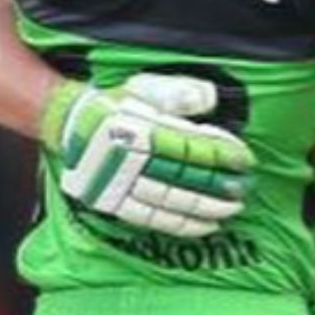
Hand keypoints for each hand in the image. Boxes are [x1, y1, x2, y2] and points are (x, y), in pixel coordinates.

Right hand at [39, 74, 254, 237]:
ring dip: (205, 207)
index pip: (189, 143)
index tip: (245, 157)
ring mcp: (120, 183)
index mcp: (139, 126)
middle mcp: (130, 157)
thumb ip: (178, 92)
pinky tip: (205, 227)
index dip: (220, 151)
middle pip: (183, 174)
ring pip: (171, 200)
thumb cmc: (114, 103)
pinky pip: (152, 219)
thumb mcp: (144, 87)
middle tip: (244, 187)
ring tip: (232, 209)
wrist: (70, 123)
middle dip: (218, 183)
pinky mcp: (113, 202)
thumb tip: (211, 98)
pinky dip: (181, 226)